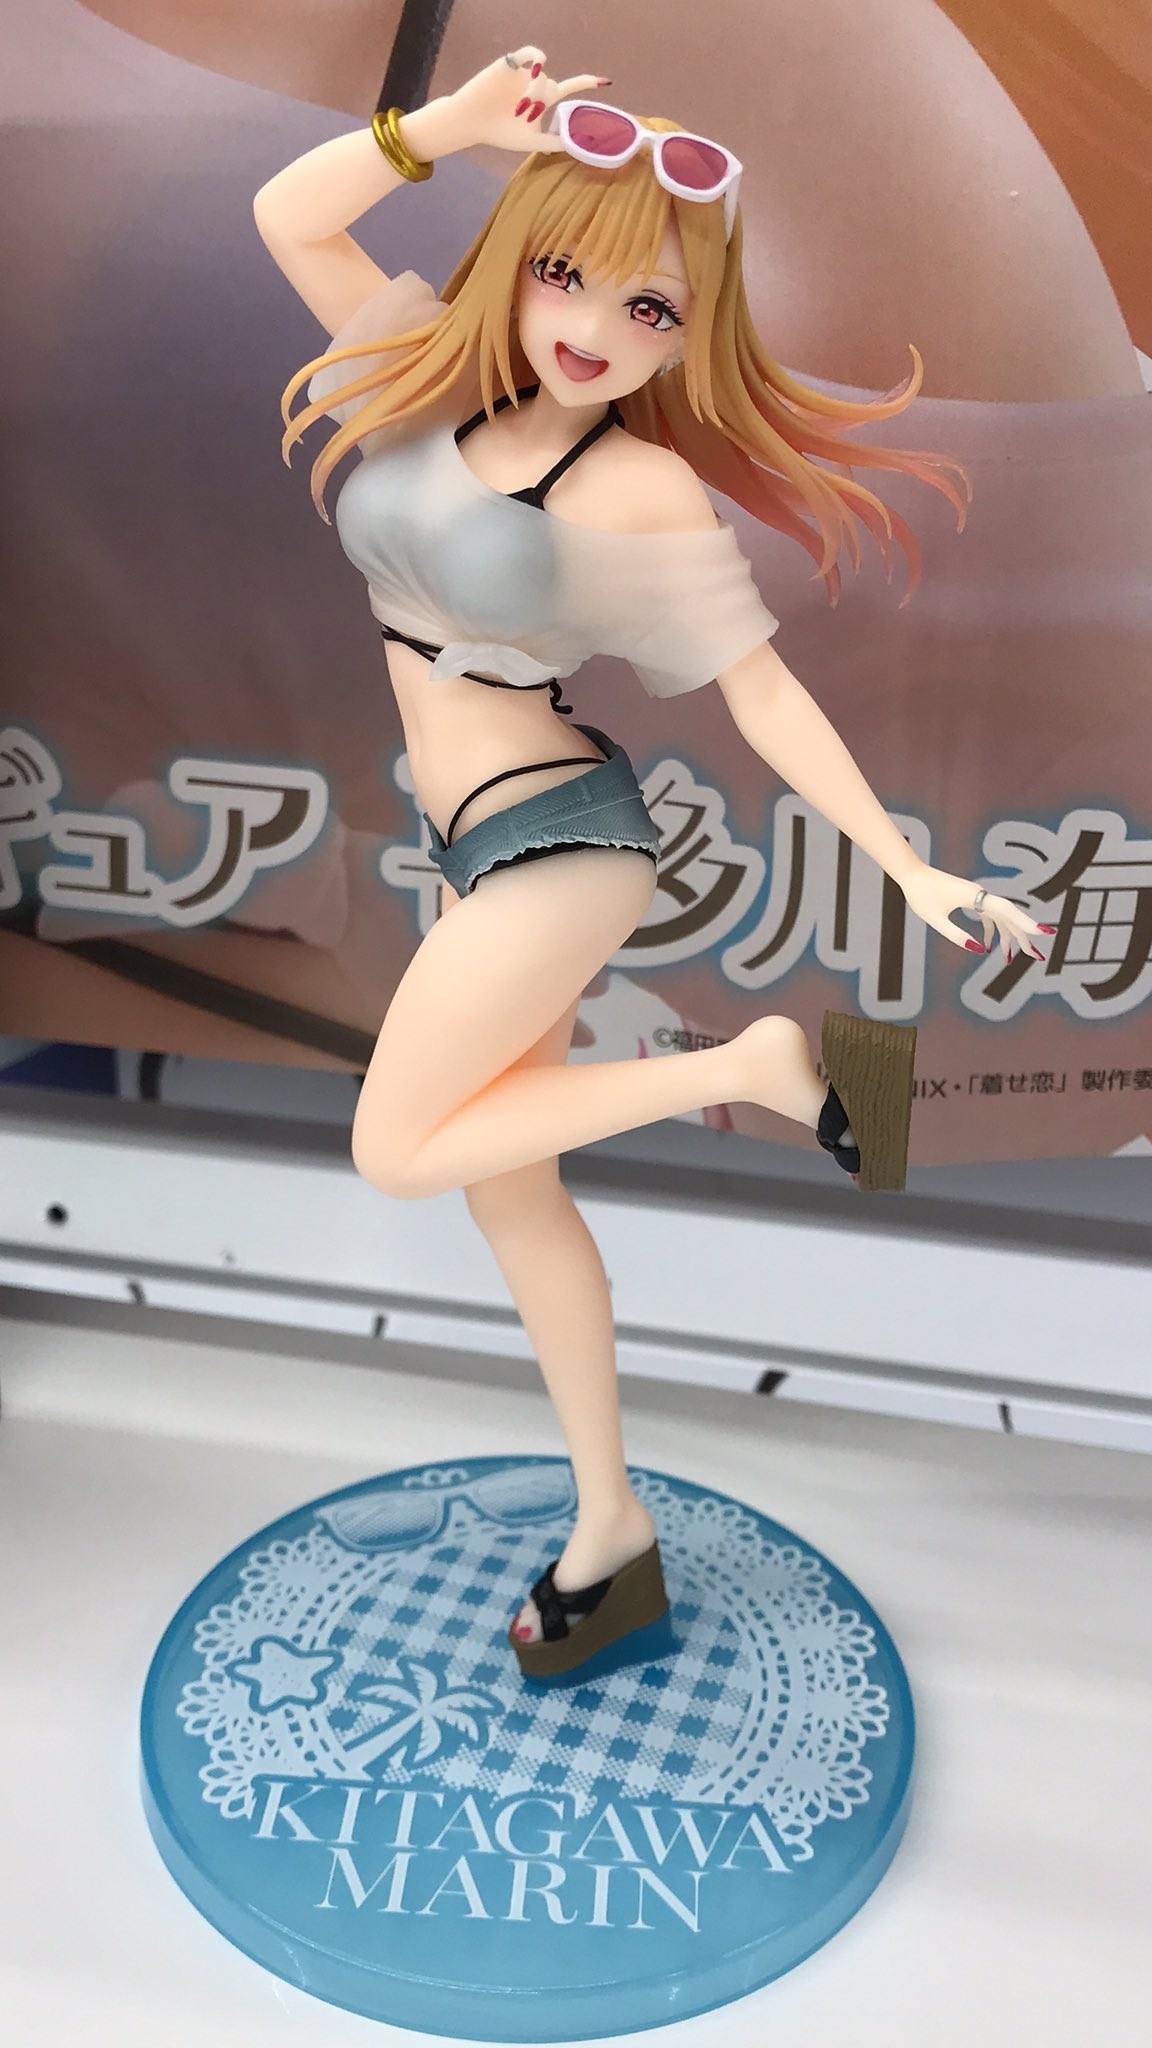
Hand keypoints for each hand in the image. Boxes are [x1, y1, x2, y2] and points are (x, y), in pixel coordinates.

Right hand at [444, 46, 607, 156]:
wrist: (472, 121)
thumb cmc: (499, 133)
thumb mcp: (529, 142)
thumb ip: (553, 141)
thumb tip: (577, 143)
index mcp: (542, 100)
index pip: (570, 88)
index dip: (586, 83)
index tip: (605, 82)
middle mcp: (535, 84)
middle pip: (552, 85)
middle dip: (542, 100)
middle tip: (524, 114)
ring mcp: (524, 73)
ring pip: (541, 75)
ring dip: (534, 91)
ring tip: (518, 105)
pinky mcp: (511, 63)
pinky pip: (531, 54)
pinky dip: (537, 58)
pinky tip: (535, 66)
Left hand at [900, 862, 1054, 962]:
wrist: (911, 874)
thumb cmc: (920, 894)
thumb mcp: (934, 919)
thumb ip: (956, 935)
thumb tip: (979, 950)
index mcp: (975, 897)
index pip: (1007, 911)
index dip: (1026, 923)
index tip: (1044, 933)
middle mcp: (981, 895)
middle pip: (1010, 916)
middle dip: (1024, 937)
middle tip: (1037, 957)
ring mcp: (977, 896)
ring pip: (1001, 918)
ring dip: (1007, 937)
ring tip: (1010, 959)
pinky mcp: (971, 898)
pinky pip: (988, 916)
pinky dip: (991, 931)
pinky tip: (987, 947)